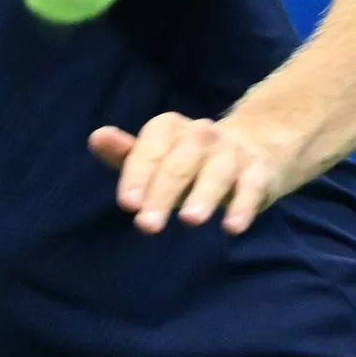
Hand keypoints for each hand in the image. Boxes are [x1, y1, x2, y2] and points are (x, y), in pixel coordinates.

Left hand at [88, 113, 290, 235]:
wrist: (255, 148)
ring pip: (217, 170)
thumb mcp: (156, 156)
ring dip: (203, 194)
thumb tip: (96, 138)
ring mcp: (233, 152)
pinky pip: (252, 186)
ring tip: (189, 220)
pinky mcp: (259, 171)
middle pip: (180, 161)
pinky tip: (232, 227)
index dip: (138, 173)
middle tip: (147, 225)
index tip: (127, 203)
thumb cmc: (189, 160)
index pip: (151, 146)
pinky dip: (243, 206)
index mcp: (171, 128)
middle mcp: (202, 135)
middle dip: (163, 192)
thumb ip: (125, 153)